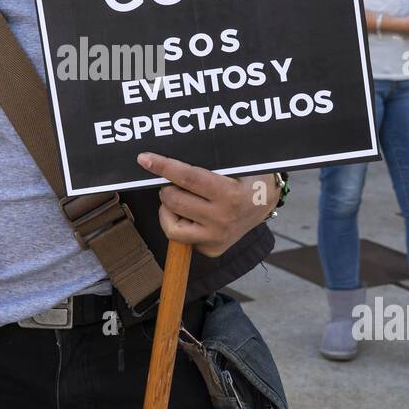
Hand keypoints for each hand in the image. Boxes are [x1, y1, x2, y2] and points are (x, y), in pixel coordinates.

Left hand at [137, 152, 273, 258]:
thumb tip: (173, 158)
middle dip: (167, 187)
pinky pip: (181, 238)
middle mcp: (221, 219)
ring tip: (180, 198)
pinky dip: (179, 223)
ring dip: (169, 208)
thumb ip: (208, 161)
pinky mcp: (211, 250)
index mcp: (229, 194)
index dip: (163, 166)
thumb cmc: (247, 178)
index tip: (144, 159)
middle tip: (175, 182)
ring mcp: (216, 238)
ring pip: (171, 225)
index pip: (187, 178)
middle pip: (174, 200)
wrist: (264, 203)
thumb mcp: (235, 163)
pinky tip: (191, 214)